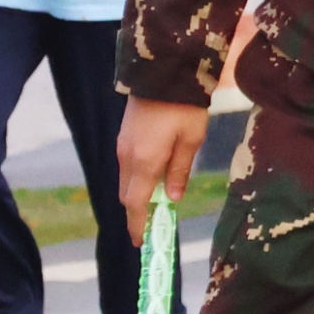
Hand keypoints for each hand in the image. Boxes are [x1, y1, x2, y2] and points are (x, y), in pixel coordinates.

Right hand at [115, 97, 209, 239]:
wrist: (165, 71)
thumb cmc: (185, 106)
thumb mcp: (191, 140)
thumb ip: (179, 171)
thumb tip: (172, 199)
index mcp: (144, 162)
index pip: (135, 203)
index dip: (137, 224)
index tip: (141, 241)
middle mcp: (127, 157)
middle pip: (127, 194)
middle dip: (137, 212)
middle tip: (152, 225)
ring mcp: (122, 145)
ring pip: (125, 180)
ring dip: (137, 194)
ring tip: (155, 205)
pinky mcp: (124, 136)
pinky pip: (127, 166)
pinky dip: (136, 178)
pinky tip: (152, 178)